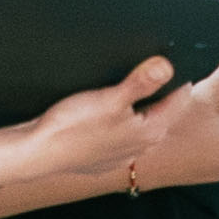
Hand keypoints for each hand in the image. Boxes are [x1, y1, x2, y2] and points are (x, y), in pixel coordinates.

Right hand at [22, 56, 178, 177]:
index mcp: (150, 131)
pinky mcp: (104, 157)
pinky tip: (105, 113)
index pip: (179, 100)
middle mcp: (141, 146)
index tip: (179, 61)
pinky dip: (119, 122)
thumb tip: (168, 66)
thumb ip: (143, 82)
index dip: (180, 78)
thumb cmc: (72, 127)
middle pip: (162, 112)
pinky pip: (120, 135)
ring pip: (140, 124)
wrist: (38, 153)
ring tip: (128, 87)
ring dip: (139, 107)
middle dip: (161, 92)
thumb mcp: (111, 98)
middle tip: (154, 69)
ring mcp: (122, 154)